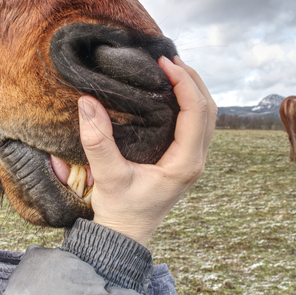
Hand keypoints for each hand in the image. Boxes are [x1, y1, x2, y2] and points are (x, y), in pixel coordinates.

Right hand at [78, 56, 216, 244]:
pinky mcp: (184, 161)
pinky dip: (189, 103)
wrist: (125, 235)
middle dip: (192, 80)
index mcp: (185, 163)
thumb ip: (97, 141)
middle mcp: (196, 161)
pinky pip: (197, 125)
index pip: (196, 112)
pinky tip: (170, 93)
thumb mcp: (107, 176)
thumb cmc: (120, 210)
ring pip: (207, 117)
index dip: (183, 82)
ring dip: (193, 90)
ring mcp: (193, 161)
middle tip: (168, 59)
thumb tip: (86, 101)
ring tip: (172, 69)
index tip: (163, 62)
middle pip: (209, 110)